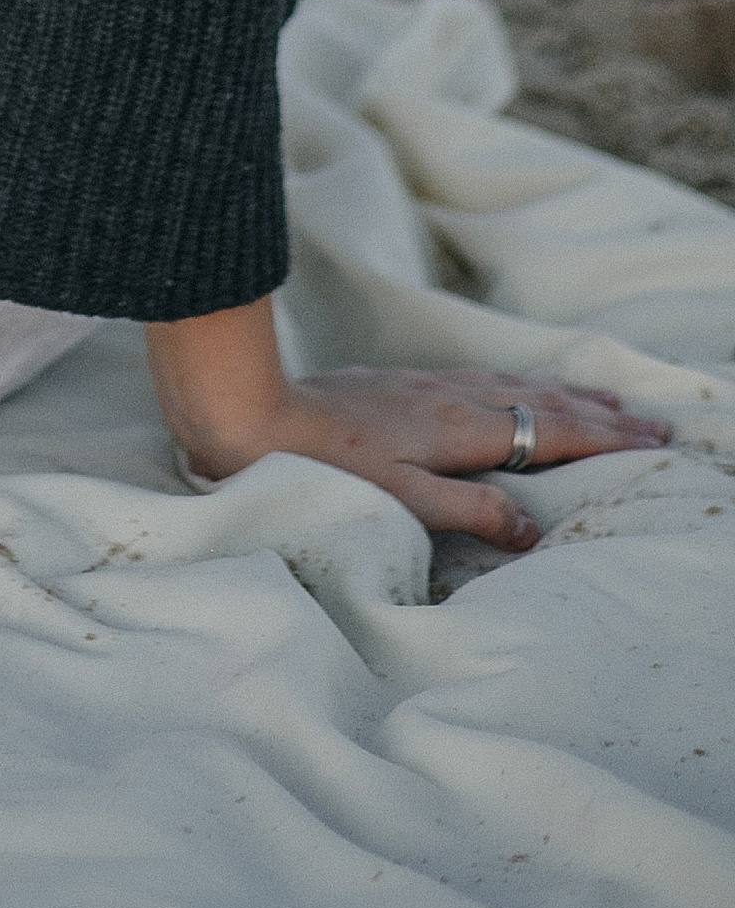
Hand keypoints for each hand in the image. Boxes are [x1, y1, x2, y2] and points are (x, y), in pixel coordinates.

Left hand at [181, 363, 670, 550]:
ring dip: (561, 395)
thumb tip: (534, 529)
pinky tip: (509, 389)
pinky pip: (480, 378)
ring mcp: (425, 386)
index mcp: (462, 428)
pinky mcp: (399, 383)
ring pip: (511, 385)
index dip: (602, 439)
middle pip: (540, 402)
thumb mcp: (405, 500)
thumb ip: (473, 512)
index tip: (649, 440)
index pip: (550, 432)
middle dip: (597, 414)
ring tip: (597, 401)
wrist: (257, 414)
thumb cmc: (327, 469)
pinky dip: (517, 384)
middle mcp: (451, 398)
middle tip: (647, 421)